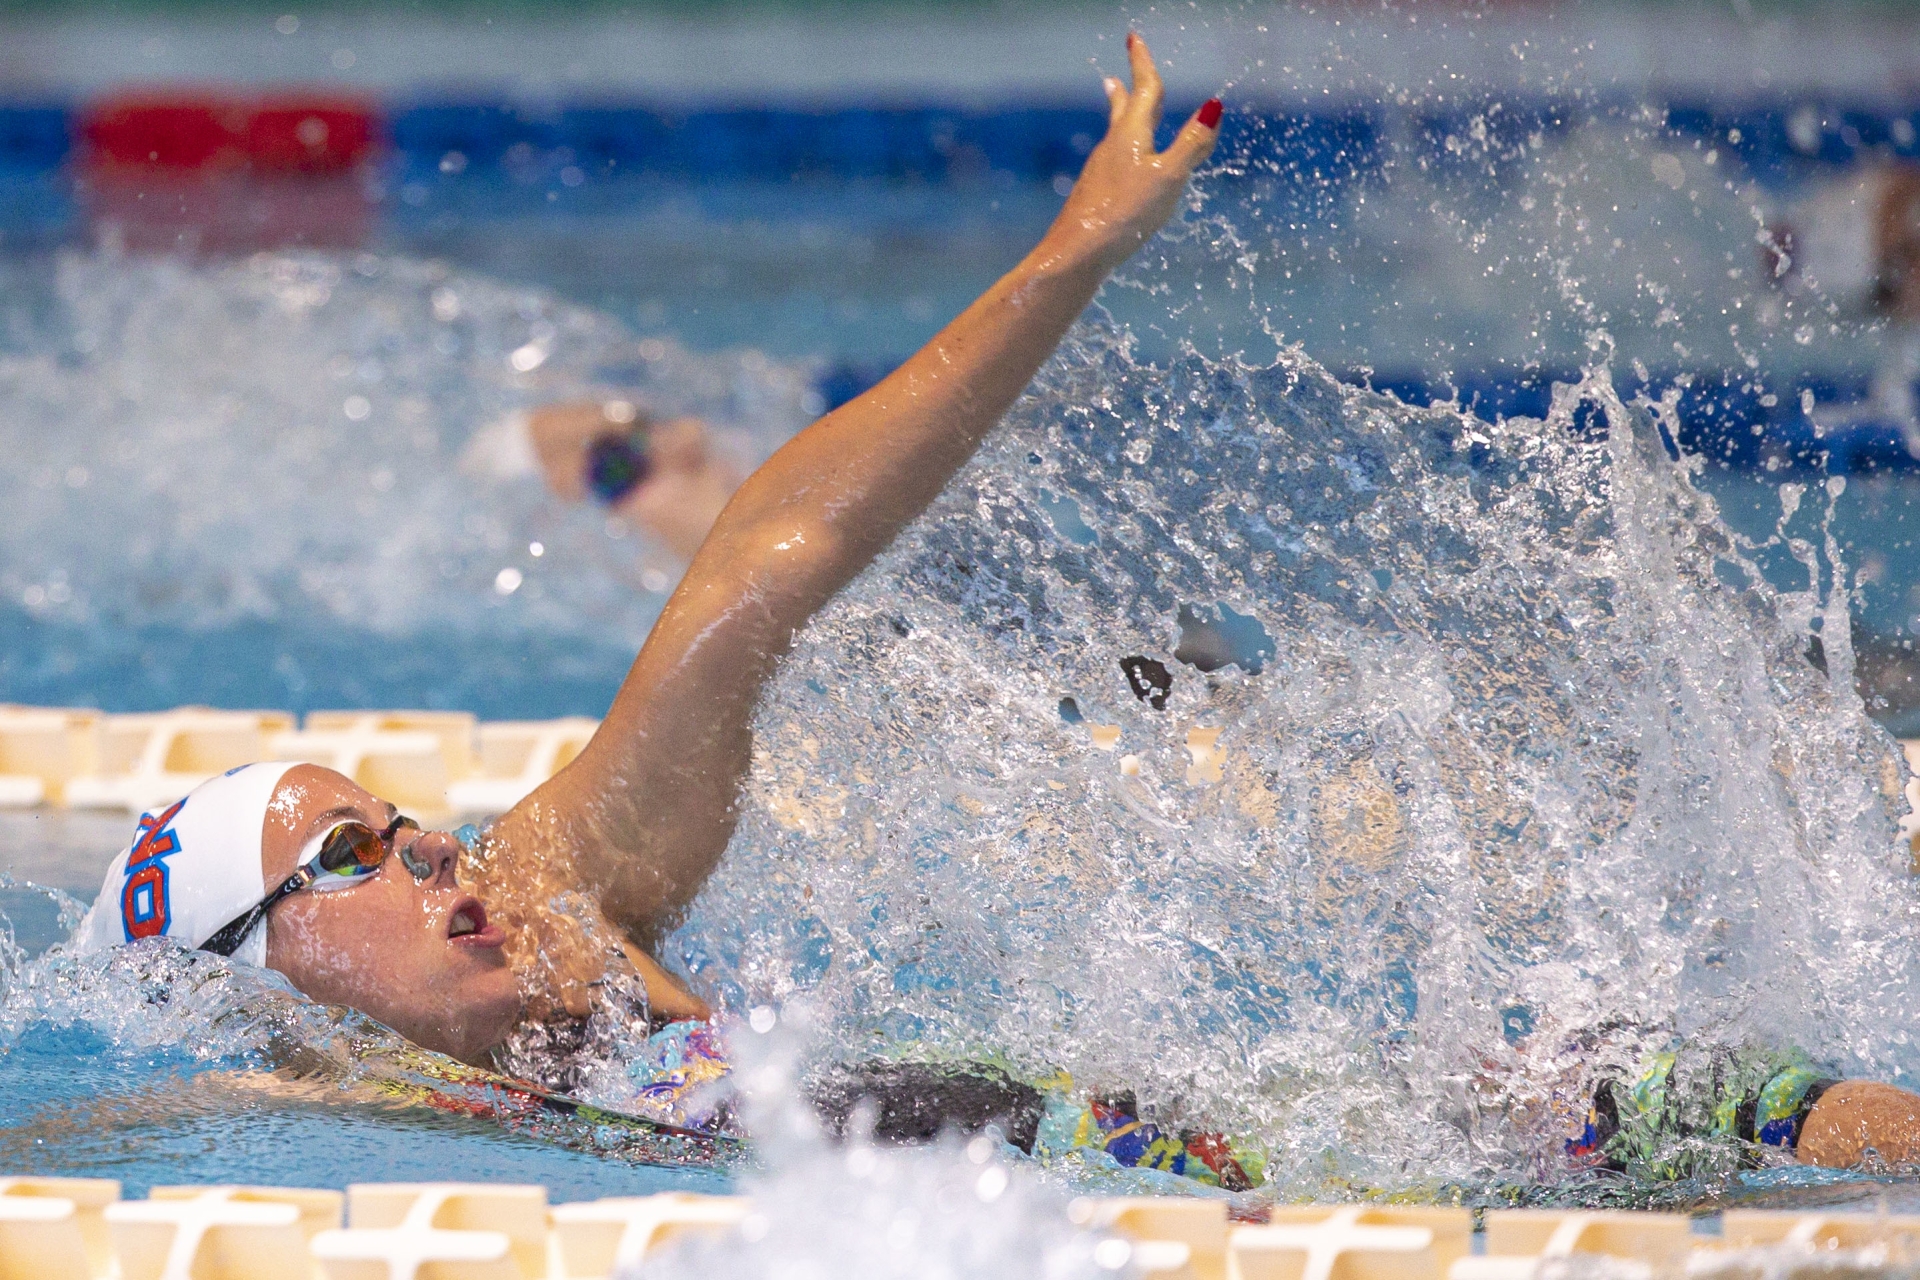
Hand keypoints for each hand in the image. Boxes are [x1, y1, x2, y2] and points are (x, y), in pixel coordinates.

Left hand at [1047, 32, 1221, 271]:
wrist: (1078, 251)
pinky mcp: (1095, 195)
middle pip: (1122, 111)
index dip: (1142, 64)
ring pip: (1116, 135)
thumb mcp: (1170, 177)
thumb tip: (1213, 106)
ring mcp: (1101, 171)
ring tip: (1118, 105)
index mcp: (1132, 135)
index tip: (1133, 38)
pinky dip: (1121, 148)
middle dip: (1126, 90)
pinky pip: (1113, 161)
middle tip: (1117, 74)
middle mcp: (1113, 147)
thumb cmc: (1127, 212)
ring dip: (1120, 116)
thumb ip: (1192, 145)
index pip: (1144, 91)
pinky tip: (1120, 166)